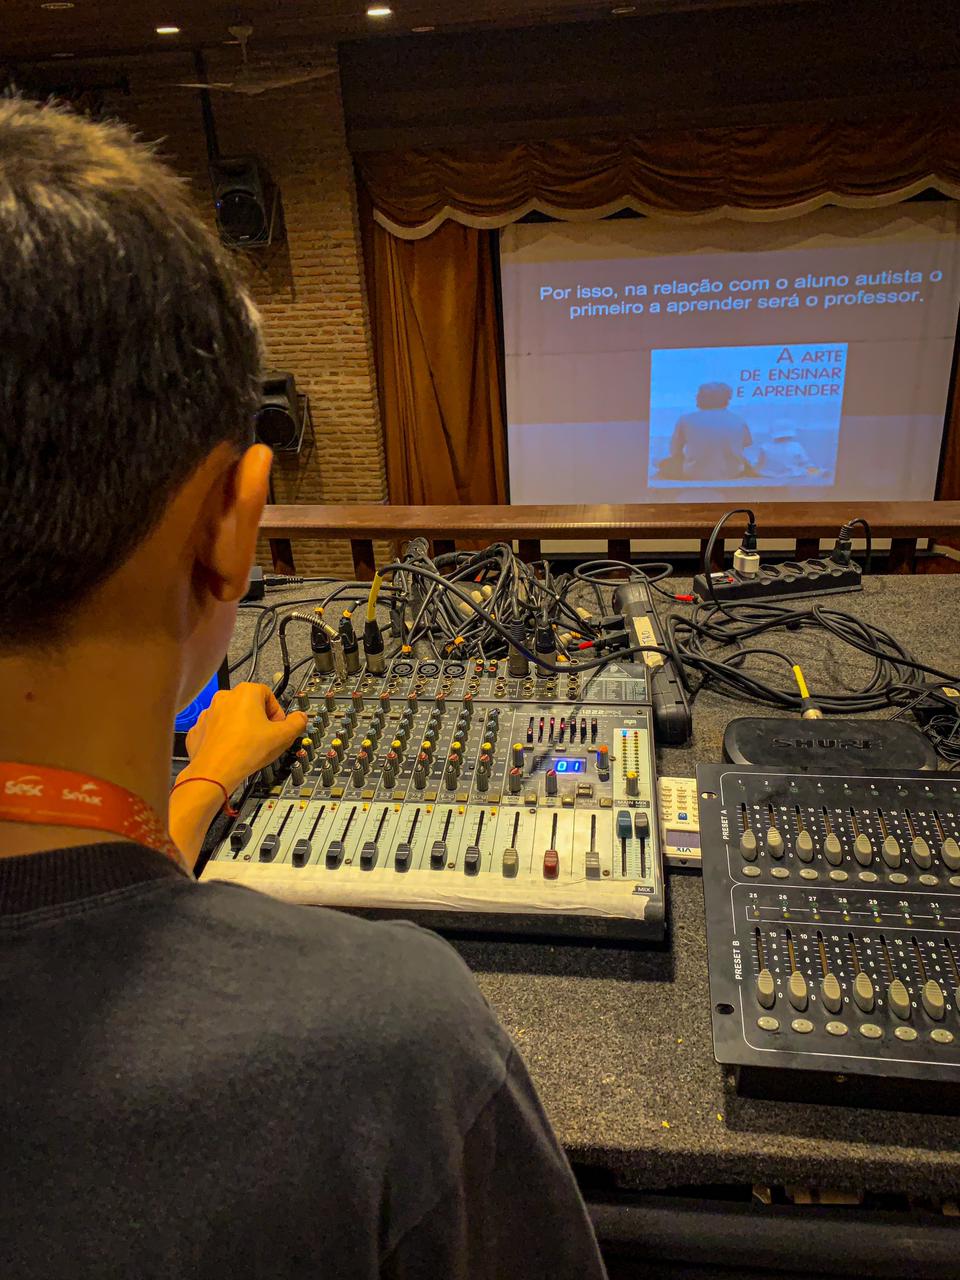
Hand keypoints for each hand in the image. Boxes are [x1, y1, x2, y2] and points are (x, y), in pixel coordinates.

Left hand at [184, 681, 308, 794]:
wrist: (215, 771)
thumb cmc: (244, 751)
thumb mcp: (283, 737)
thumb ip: (296, 723)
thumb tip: (300, 719)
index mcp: (246, 692)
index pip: (269, 695)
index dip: (277, 712)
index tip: (278, 727)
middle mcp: (224, 697)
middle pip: (249, 704)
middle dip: (259, 720)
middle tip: (266, 737)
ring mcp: (209, 713)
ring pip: (231, 717)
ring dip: (241, 728)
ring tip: (249, 747)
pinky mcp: (199, 729)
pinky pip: (216, 730)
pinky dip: (225, 738)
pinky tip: (233, 751)